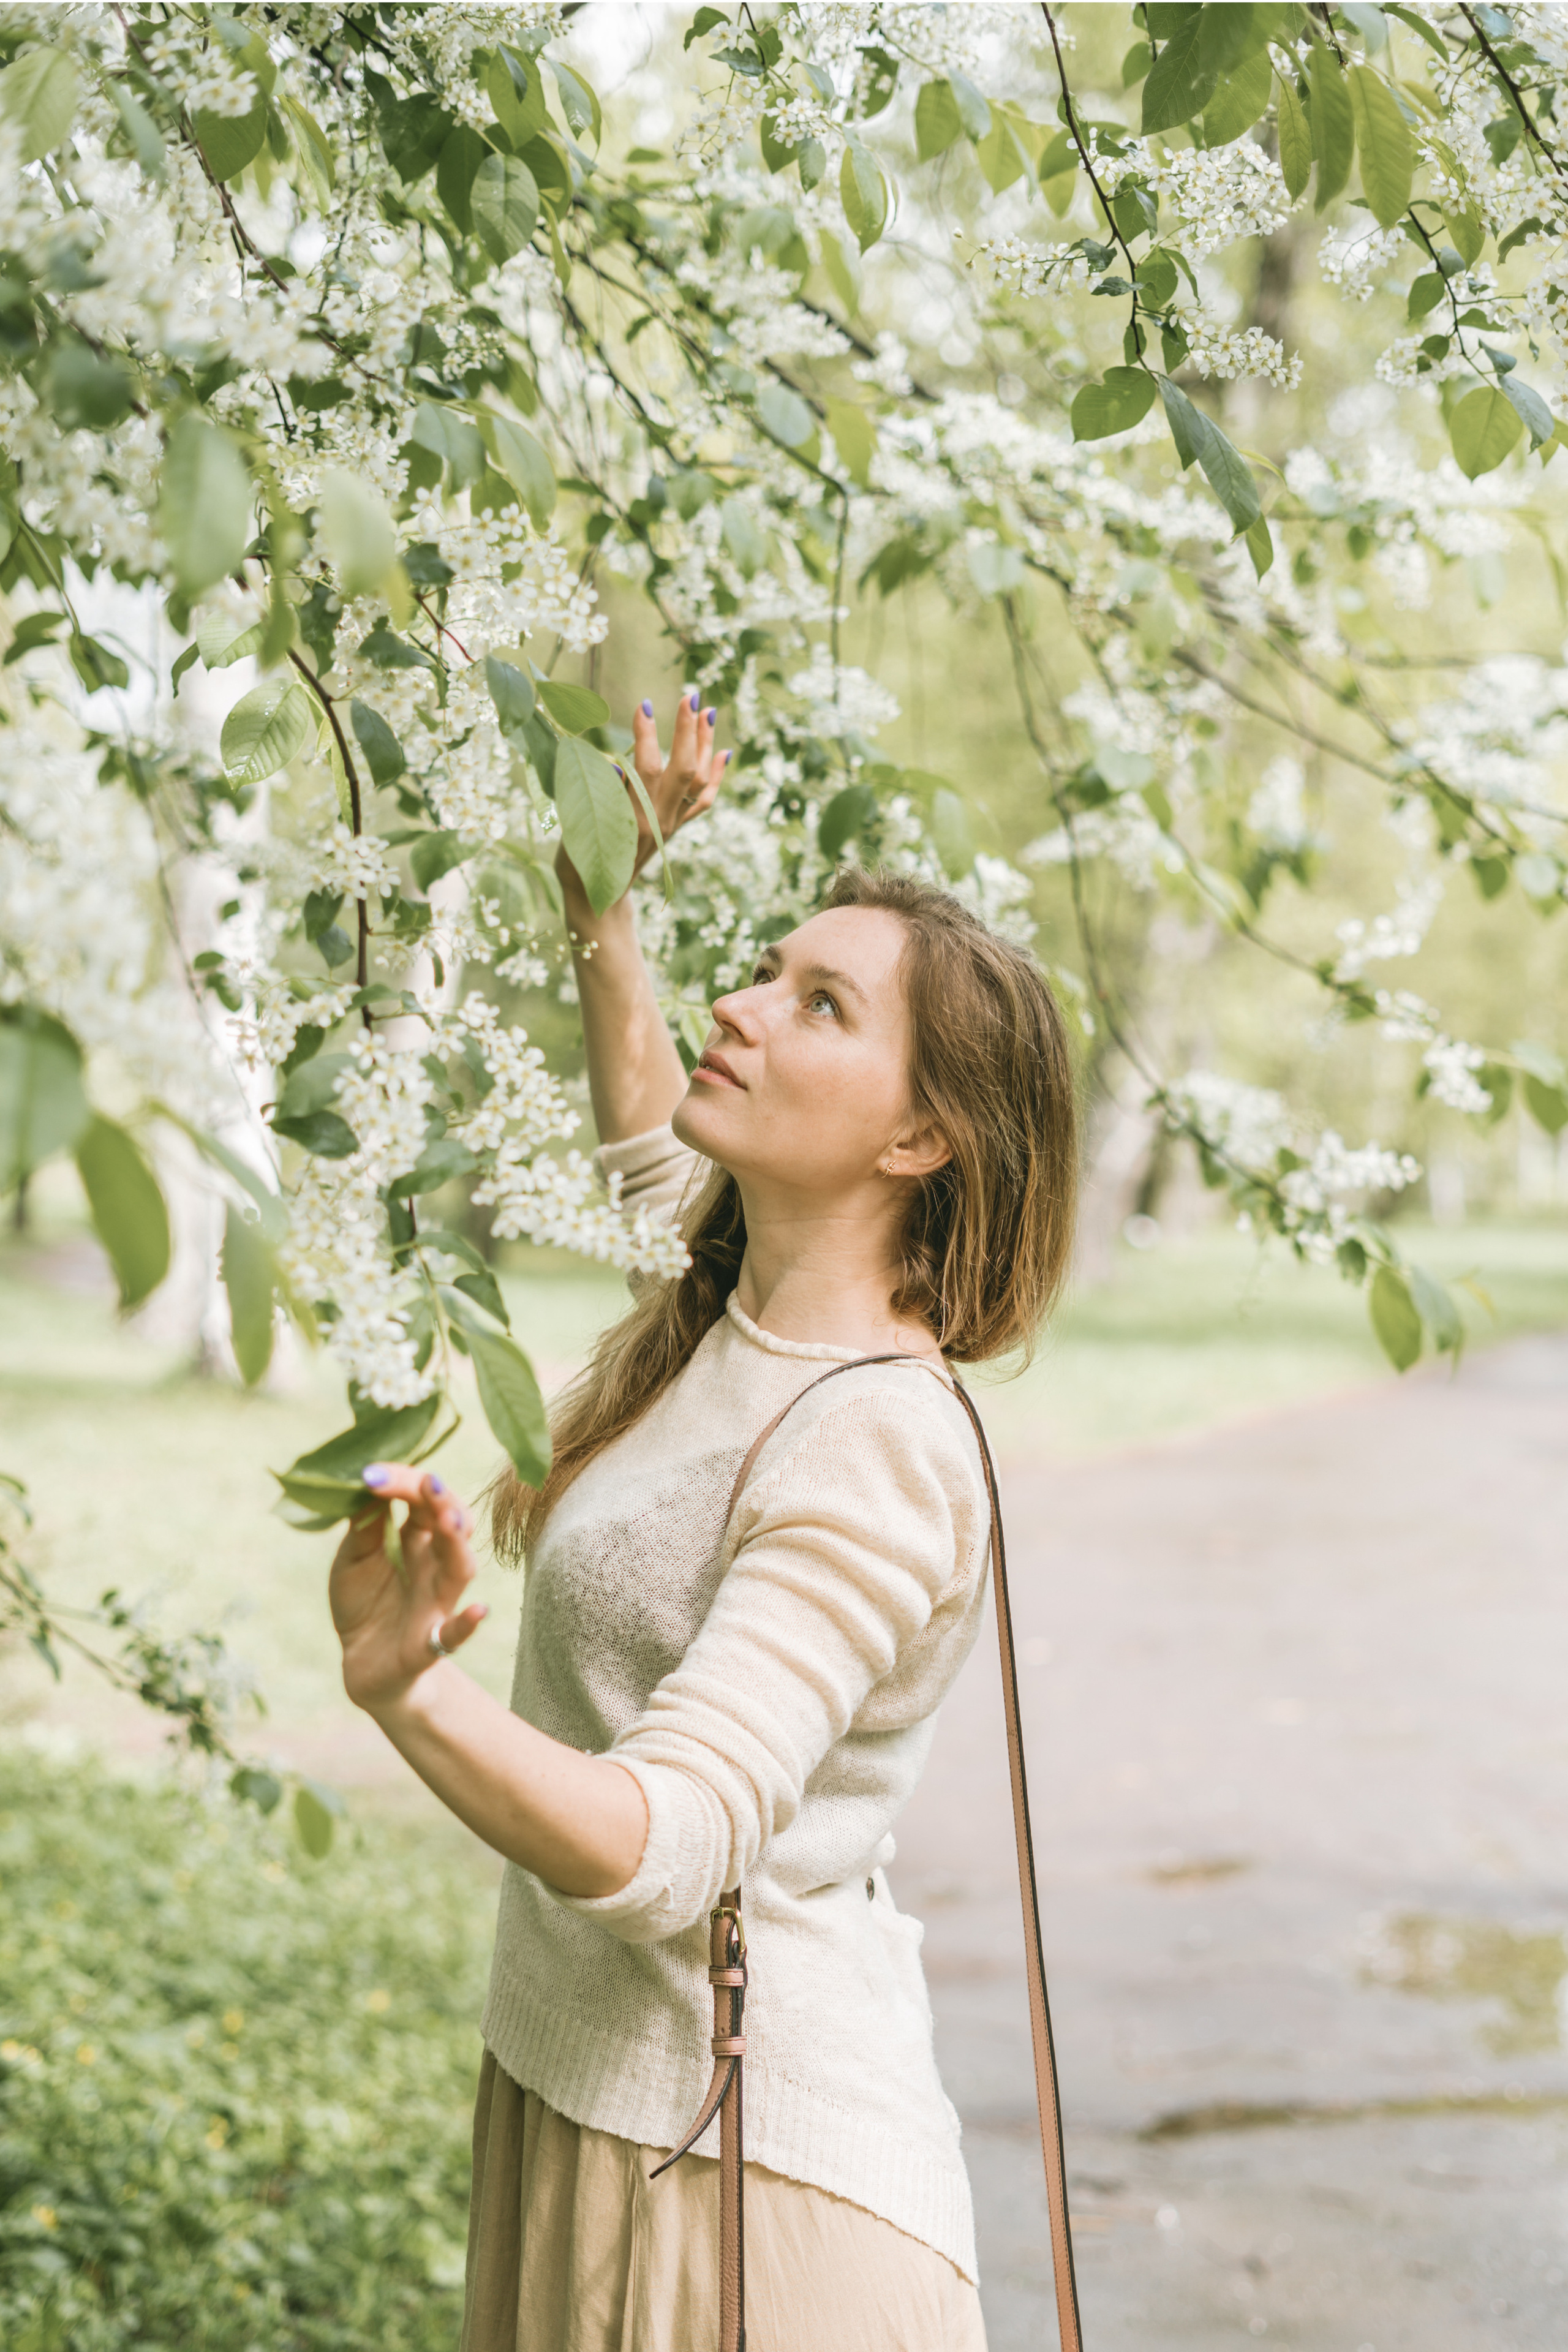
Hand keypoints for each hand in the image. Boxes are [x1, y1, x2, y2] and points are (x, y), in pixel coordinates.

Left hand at [329, 1467, 485, 1715]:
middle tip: (426, 1481)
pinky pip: (454, 1634)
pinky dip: (468, 1623)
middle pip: (453, 1527)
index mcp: (417, 1540)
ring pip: (460, 1570)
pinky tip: (479, 1610)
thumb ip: (364, 1527)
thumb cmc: (364, 1604)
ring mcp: (436, 1603)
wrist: (362, 1665)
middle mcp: (435, 1566)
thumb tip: (365, 1482)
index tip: (371, 1473)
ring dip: (456, 1545)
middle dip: (443, 1502)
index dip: (403, 1484)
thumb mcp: (353, 1559)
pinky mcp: (428, 1643)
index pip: (423, 1501)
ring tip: (449, 1520)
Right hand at [556, 692, 729, 909]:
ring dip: (705, 746)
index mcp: (632, 820)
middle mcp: (658, 821)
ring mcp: (671, 825)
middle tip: (691, 696)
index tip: (645, 705)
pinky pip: (703, 801)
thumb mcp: (581, 829)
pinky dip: (716, 775)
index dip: (646, 736)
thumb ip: (598, 798)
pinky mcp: (676, 828)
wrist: (600, 896)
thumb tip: (615, 765)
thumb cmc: (579, 860)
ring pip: (698, 782)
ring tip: (709, 712)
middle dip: (688, 731)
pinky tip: (724, 751)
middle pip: (682, 770)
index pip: (645, 770)